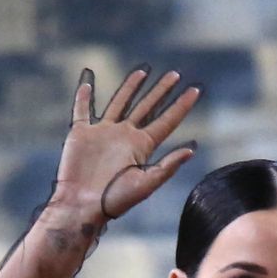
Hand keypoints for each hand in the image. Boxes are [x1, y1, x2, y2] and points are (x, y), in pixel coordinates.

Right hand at [52, 67, 199, 221]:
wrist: (81, 206)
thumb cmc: (114, 200)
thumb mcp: (146, 184)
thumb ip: (168, 166)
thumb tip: (191, 149)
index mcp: (142, 146)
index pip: (166, 120)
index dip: (181, 105)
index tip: (195, 90)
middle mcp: (125, 136)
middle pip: (146, 107)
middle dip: (160, 91)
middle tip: (174, 74)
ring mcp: (103, 133)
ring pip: (119, 103)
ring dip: (130, 87)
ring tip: (143, 71)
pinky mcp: (81, 134)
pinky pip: (82, 111)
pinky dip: (83, 98)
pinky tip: (87, 84)